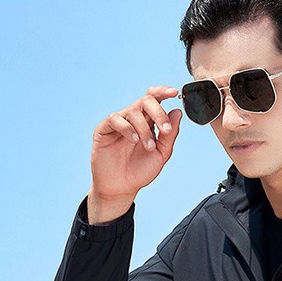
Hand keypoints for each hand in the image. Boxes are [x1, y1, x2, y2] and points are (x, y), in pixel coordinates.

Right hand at [88, 86, 181, 222]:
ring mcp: (118, 123)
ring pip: (133, 111)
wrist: (122, 188)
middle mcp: (133, 118)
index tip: (175, 93)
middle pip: (146, 100)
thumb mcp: (161, 154)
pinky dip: (127, 128)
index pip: (155, 99)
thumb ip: (170, 134)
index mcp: (148, 121)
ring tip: (149, 147)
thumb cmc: (140, 171)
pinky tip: (133, 140)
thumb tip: (177, 112)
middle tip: (165, 129)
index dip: (163, 92)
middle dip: (158, 112)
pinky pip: (116, 119)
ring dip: (145, 129)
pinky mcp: (104, 129)